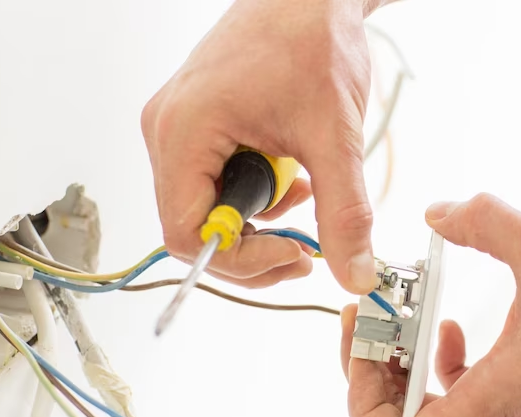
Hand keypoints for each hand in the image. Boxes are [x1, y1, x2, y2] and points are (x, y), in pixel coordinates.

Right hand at [141, 0, 377, 291]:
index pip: (187, 235)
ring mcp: (180, 128)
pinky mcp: (200, 126)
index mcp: (184, 132)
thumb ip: (344, 213)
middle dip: (255, 245)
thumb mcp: (334, 137)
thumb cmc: (311, 40)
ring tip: (306, 190)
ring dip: (262, 217)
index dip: (242, 259)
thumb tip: (352, 272)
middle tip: (305, 245)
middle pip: (195, 227)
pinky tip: (294, 175)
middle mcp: (168, 132)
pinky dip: (260, 193)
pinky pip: (218, 182)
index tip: (293, 255)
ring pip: (210, 208)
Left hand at [339, 193, 520, 416]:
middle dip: (376, 364)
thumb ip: (484, 221)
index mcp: (491, 400)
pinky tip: (451, 323)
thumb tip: (437, 214)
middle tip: (378, 314)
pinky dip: (439, 361)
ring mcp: (510, 413)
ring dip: (406, 360)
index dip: (363, 397)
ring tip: (409, 312)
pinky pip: (459, 393)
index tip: (367, 340)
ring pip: (430, 407)